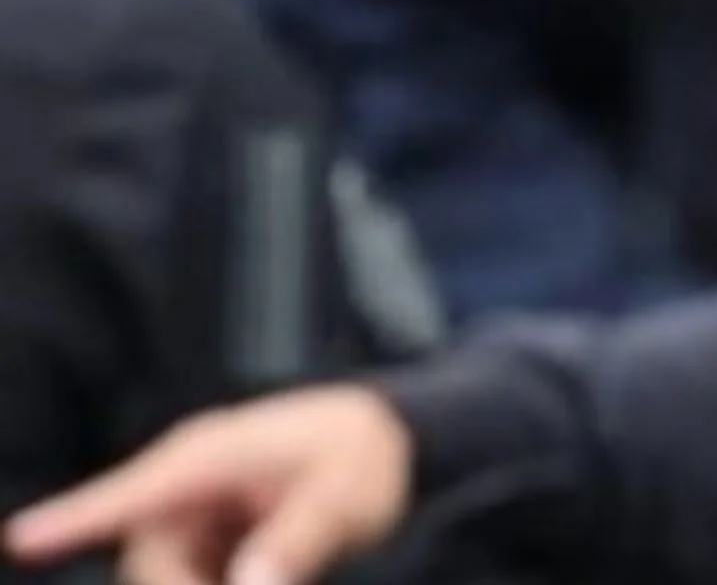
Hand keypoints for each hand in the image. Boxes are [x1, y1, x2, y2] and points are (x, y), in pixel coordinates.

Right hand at [4, 385, 412, 584]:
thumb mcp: (346, 497)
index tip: (21, 539)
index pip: (132, 492)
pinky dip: (218, 584)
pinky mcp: (208, 536)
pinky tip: (268, 571)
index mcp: (209, 456)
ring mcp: (194, 510)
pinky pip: (192, 577)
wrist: (386, 440)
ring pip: (167, 575)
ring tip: (278, 567)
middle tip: (260, 583)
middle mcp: (188, 482)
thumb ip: (301, 540)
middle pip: (150, 562)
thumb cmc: (366, 455)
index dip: (73, 518)